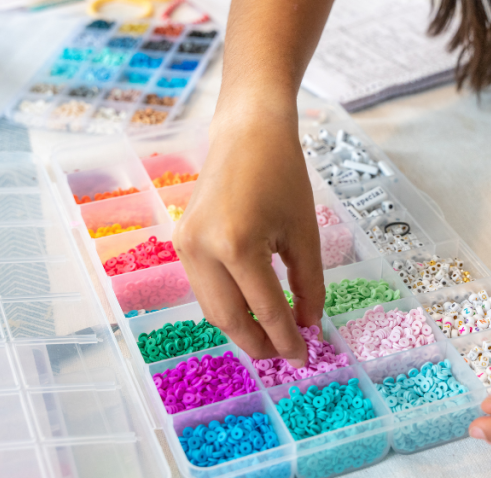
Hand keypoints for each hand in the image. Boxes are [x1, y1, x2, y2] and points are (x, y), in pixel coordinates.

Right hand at [173, 112, 323, 366]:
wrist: (247, 133)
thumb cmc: (282, 175)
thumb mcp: (304, 233)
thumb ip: (308, 284)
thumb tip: (308, 325)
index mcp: (237, 245)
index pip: (265, 309)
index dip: (286, 338)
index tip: (304, 357)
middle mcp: (202, 249)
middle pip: (229, 318)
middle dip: (258, 343)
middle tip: (285, 356)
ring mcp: (186, 246)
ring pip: (213, 307)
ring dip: (241, 329)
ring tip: (271, 340)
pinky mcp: (182, 241)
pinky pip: (205, 287)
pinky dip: (228, 305)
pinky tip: (252, 312)